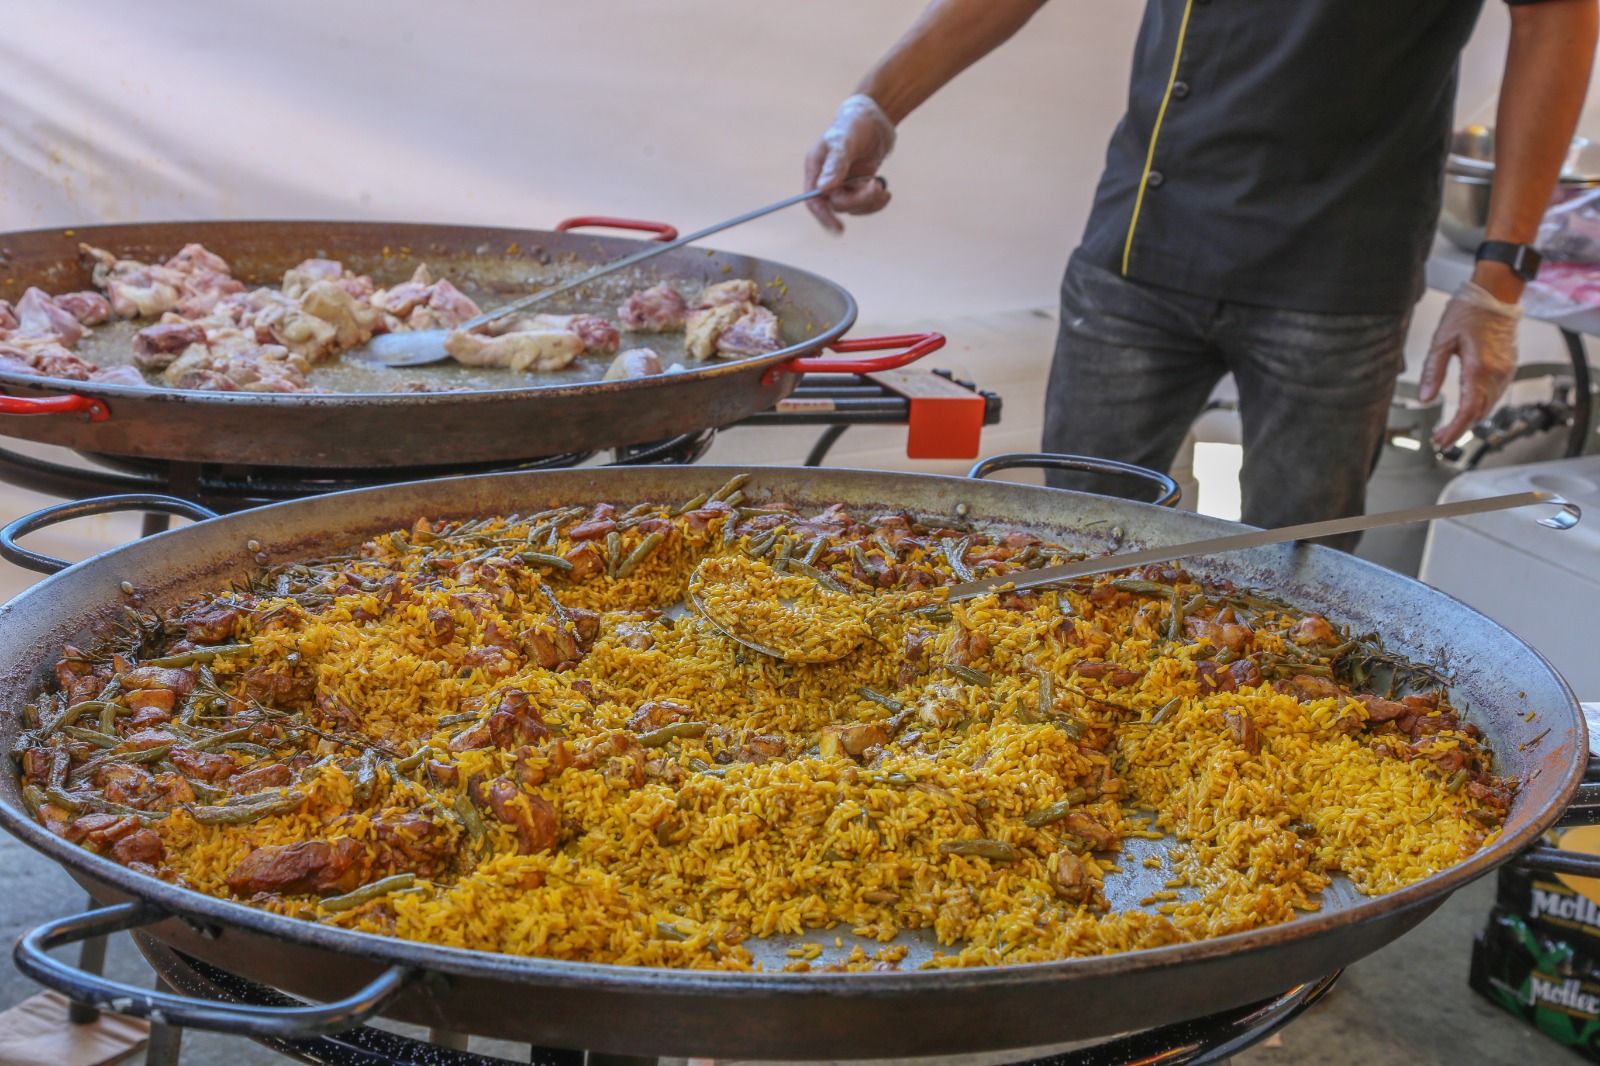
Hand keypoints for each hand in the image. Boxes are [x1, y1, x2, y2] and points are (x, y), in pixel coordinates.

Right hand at [803, 95, 895, 232]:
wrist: (875, 118)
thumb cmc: (854, 125)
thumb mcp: (844, 141)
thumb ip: (835, 164)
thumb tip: (823, 189)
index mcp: (816, 168)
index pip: (813, 200)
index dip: (823, 216)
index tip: (838, 228)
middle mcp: (827, 179)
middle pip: (837, 205)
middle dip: (858, 201)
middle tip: (876, 188)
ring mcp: (843, 183)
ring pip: (852, 207)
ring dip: (869, 202)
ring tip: (882, 188)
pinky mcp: (858, 185)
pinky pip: (864, 203)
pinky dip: (876, 202)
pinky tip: (886, 192)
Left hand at [1418, 279, 1522, 445]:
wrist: (1495, 296)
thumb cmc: (1468, 312)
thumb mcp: (1442, 340)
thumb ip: (1433, 372)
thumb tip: (1426, 398)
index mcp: (1479, 368)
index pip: (1468, 410)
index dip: (1454, 429)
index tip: (1440, 440)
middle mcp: (1496, 373)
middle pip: (1479, 413)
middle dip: (1459, 430)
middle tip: (1440, 439)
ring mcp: (1506, 371)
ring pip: (1489, 407)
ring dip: (1470, 421)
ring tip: (1450, 429)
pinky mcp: (1509, 368)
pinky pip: (1496, 396)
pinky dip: (1481, 408)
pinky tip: (1469, 411)